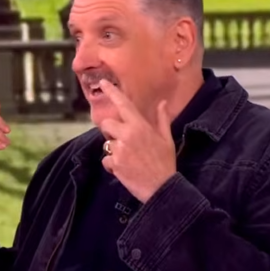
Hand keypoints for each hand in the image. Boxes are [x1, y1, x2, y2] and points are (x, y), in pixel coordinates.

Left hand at [97, 80, 176, 202]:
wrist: (161, 188)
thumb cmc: (165, 163)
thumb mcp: (167, 139)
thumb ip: (161, 120)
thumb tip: (162, 103)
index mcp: (140, 126)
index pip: (123, 104)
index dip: (112, 92)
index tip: (102, 82)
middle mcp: (127, 135)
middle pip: (106, 124)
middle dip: (111, 131)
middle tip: (124, 141)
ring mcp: (119, 150)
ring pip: (106, 143)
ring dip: (114, 150)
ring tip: (130, 159)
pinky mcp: (114, 164)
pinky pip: (106, 160)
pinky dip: (112, 165)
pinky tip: (125, 169)